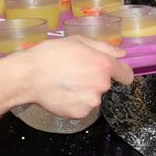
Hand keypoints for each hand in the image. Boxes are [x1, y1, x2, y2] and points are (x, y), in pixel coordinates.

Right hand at [5, 36, 132, 119]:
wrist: (29, 76)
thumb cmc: (51, 54)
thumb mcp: (78, 41)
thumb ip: (104, 48)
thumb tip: (122, 55)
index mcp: (104, 65)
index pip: (127, 74)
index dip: (120, 72)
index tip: (112, 72)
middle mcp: (102, 85)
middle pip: (105, 84)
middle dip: (94, 79)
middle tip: (74, 72)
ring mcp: (91, 102)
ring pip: (93, 97)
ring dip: (84, 91)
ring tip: (65, 83)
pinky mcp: (80, 113)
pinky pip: (82, 107)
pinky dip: (74, 102)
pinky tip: (62, 93)